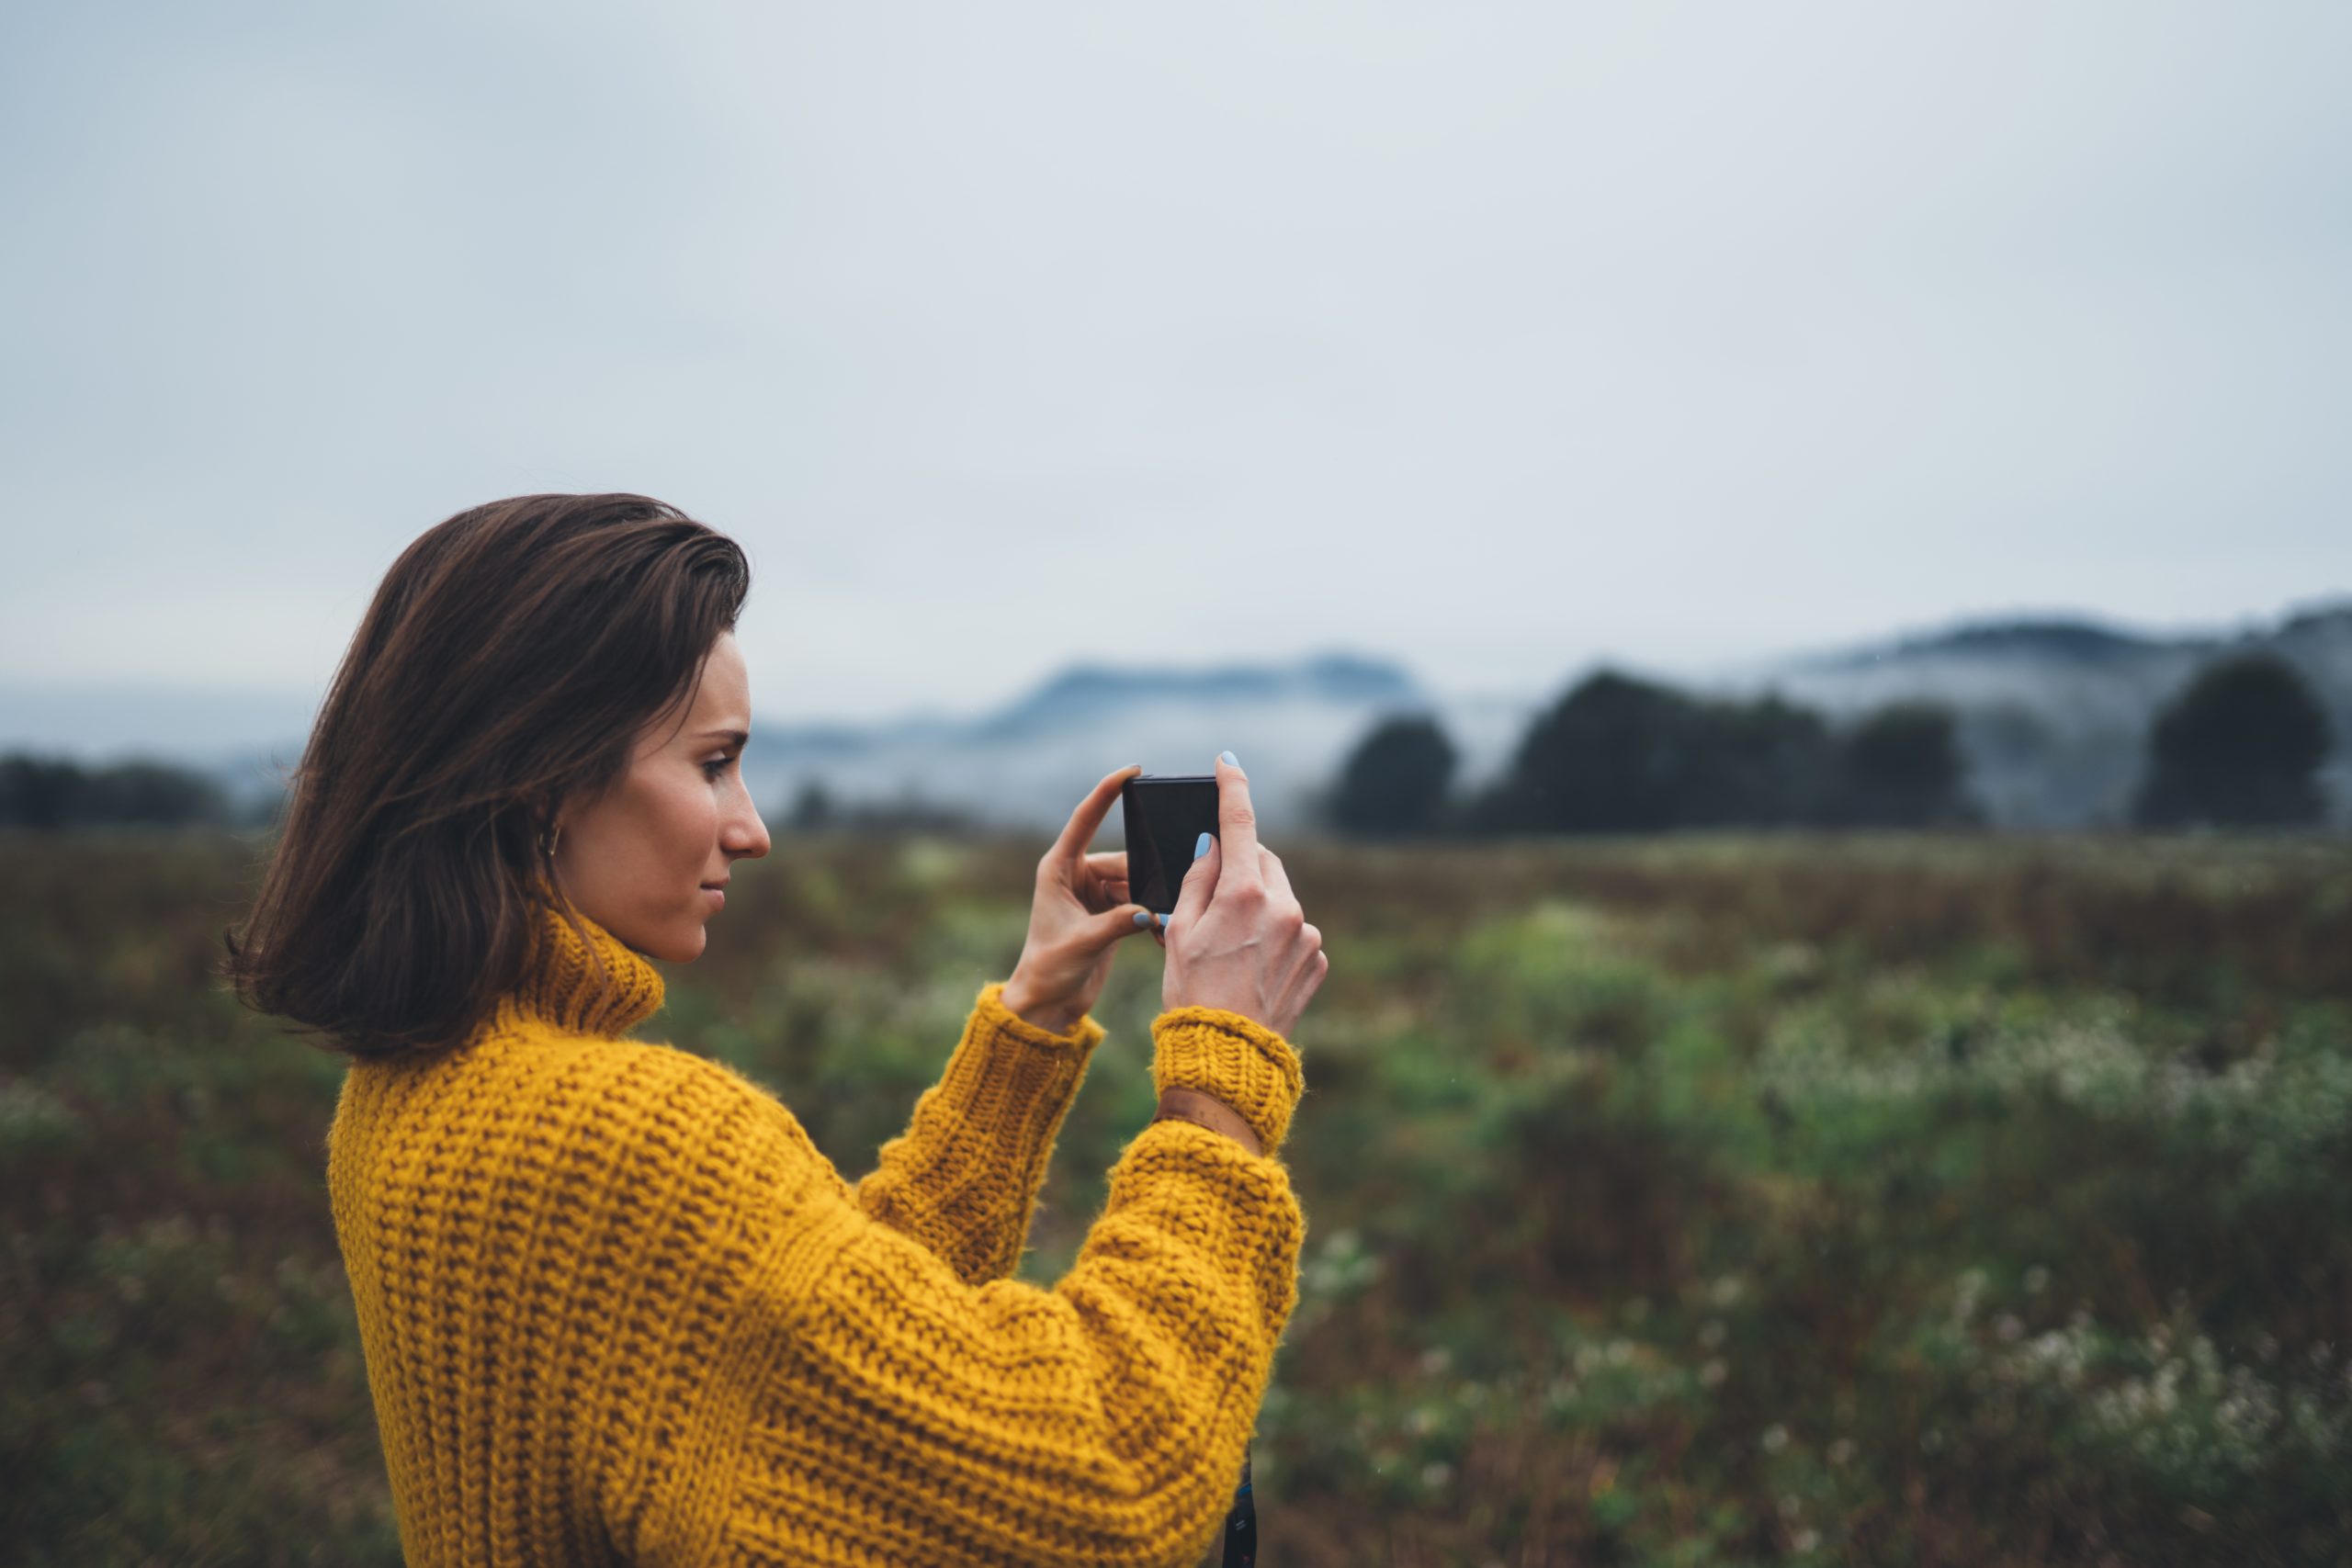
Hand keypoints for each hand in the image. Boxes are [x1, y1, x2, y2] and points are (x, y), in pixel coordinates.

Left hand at [999, 765, 1159, 1033]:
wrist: (1048, 1003)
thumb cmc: (1049, 970)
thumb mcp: (1083, 944)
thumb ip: (1118, 923)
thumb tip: (1152, 912)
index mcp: (1058, 869)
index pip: (1084, 820)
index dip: (1107, 792)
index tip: (1132, 770)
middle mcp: (1077, 874)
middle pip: (1125, 859)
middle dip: (1148, 876)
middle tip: (1168, 897)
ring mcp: (1095, 892)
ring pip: (1138, 881)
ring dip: (1153, 900)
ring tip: (1165, 922)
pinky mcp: (1111, 911)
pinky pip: (1141, 901)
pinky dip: (1153, 915)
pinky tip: (1163, 932)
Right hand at [1161, 754, 1327, 1038]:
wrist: (1228, 1056)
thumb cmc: (1191, 993)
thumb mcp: (1179, 931)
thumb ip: (1198, 880)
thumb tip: (1212, 846)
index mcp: (1244, 893)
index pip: (1239, 822)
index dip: (1232, 786)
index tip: (1227, 763)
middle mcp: (1284, 906)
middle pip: (1262, 861)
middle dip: (1240, 866)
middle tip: (1213, 898)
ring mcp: (1306, 934)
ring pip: (1280, 898)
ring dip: (1259, 906)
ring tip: (1232, 948)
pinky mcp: (1318, 960)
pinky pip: (1295, 931)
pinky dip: (1276, 937)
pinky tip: (1253, 966)